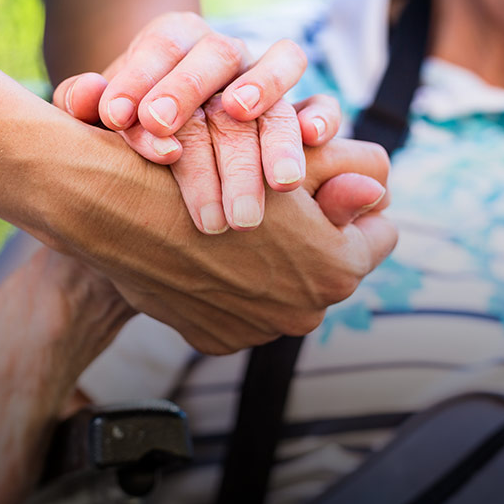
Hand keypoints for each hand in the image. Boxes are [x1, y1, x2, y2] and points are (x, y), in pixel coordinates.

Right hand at [40, 121, 396, 354]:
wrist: (122, 207)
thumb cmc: (209, 169)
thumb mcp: (286, 163)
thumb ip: (347, 180)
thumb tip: (379, 192)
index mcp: (337, 269)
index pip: (381, 234)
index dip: (360, 203)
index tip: (337, 185)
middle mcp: (305, 313)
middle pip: (331, 268)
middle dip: (317, 239)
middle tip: (287, 204)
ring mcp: (259, 332)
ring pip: (286, 291)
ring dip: (274, 265)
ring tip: (243, 225)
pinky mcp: (218, 340)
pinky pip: (243, 311)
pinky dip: (234, 288)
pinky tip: (210, 254)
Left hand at [50, 11, 339, 232]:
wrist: (172, 136)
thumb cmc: (134, 124)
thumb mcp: (104, 113)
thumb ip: (86, 102)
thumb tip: (86, 98)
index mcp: (177, 39)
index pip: (161, 44)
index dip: (142, 76)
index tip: (121, 118)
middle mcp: (226, 52)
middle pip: (215, 55)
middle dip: (188, 92)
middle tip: (164, 136)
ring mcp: (267, 77)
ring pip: (278, 74)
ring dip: (267, 112)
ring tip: (259, 163)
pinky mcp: (300, 108)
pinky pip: (321, 103)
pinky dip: (320, 117)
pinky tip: (311, 140)